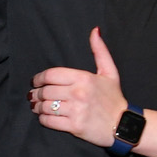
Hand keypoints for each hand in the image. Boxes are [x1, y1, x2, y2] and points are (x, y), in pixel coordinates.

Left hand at [29, 27, 125, 147]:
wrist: (124, 125)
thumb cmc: (114, 98)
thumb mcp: (110, 72)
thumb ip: (100, 51)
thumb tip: (95, 30)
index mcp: (84, 78)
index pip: (51, 75)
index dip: (38, 78)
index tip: (34, 82)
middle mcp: (78, 93)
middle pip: (45, 91)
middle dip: (35, 93)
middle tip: (32, 95)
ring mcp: (75, 110)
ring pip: (45, 106)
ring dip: (36, 107)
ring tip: (35, 106)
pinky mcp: (74, 126)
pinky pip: (49, 121)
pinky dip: (42, 119)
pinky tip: (43, 116)